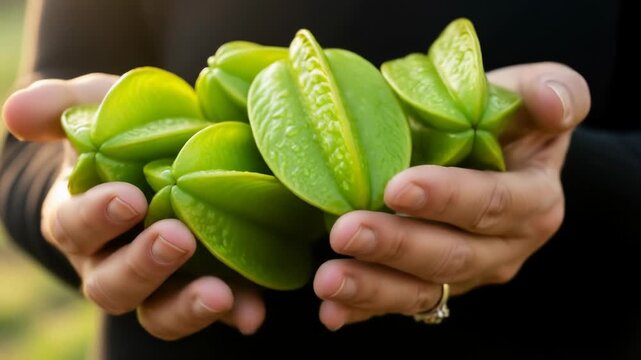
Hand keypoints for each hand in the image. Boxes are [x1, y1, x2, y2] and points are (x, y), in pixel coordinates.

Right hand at [2, 74, 264, 338]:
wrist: (167, 149)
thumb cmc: (121, 130)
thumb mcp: (92, 106)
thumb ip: (58, 106)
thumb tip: (17, 114)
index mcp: (79, 222)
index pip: (74, 229)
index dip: (96, 218)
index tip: (128, 198)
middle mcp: (112, 262)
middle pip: (113, 285)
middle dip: (143, 266)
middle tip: (177, 237)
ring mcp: (160, 282)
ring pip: (160, 312)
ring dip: (187, 305)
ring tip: (219, 293)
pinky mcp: (204, 284)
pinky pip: (215, 310)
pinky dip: (234, 312)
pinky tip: (252, 312)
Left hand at [313, 62, 590, 329]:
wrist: (494, 153)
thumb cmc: (509, 119)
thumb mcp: (539, 91)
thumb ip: (558, 92)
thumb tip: (550, 103)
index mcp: (532, 201)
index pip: (492, 203)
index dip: (448, 199)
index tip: (398, 188)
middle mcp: (503, 248)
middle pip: (451, 255)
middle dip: (396, 246)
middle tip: (346, 232)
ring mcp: (467, 273)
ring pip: (424, 290)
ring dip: (373, 288)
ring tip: (329, 280)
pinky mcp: (437, 285)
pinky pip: (401, 303)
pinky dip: (364, 309)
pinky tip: (332, 311)